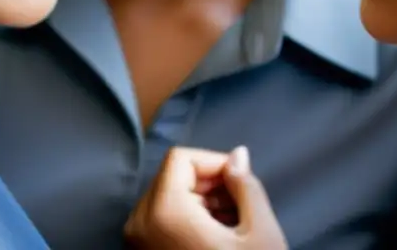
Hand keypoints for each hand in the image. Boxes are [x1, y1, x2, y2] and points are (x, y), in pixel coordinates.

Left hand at [124, 146, 286, 249]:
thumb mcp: (260, 232)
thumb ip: (247, 185)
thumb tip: (237, 155)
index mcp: (163, 213)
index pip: (181, 158)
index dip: (214, 163)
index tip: (240, 184)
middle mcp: (139, 224)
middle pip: (172, 177)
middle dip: (208, 185)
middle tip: (240, 209)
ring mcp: (135, 243)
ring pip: (167, 197)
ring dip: (200, 204)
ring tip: (231, 229)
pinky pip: (160, 220)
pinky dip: (188, 221)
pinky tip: (216, 241)